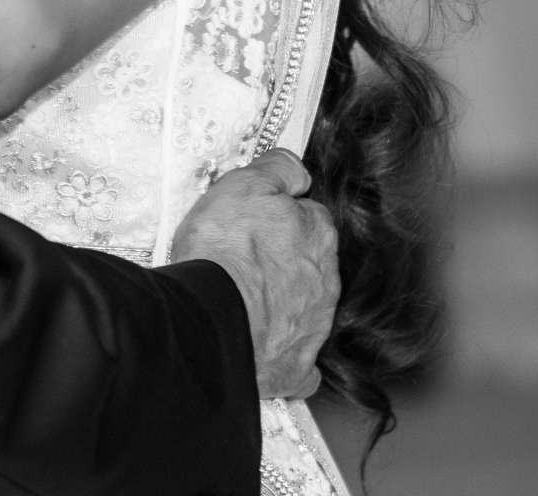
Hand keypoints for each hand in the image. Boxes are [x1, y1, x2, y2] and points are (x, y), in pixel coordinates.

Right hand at [169, 149, 338, 398]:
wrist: (212, 324)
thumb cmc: (225, 252)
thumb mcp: (244, 186)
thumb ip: (277, 170)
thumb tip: (297, 169)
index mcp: (317, 235)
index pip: (311, 216)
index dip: (282, 216)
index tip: (258, 221)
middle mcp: (325, 281)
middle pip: (312, 263)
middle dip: (287, 260)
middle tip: (247, 260)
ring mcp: (314, 327)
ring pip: (307, 309)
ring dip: (285, 304)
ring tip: (245, 301)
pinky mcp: (295, 368)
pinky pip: (300, 364)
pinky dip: (286, 357)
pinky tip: (265, 350)